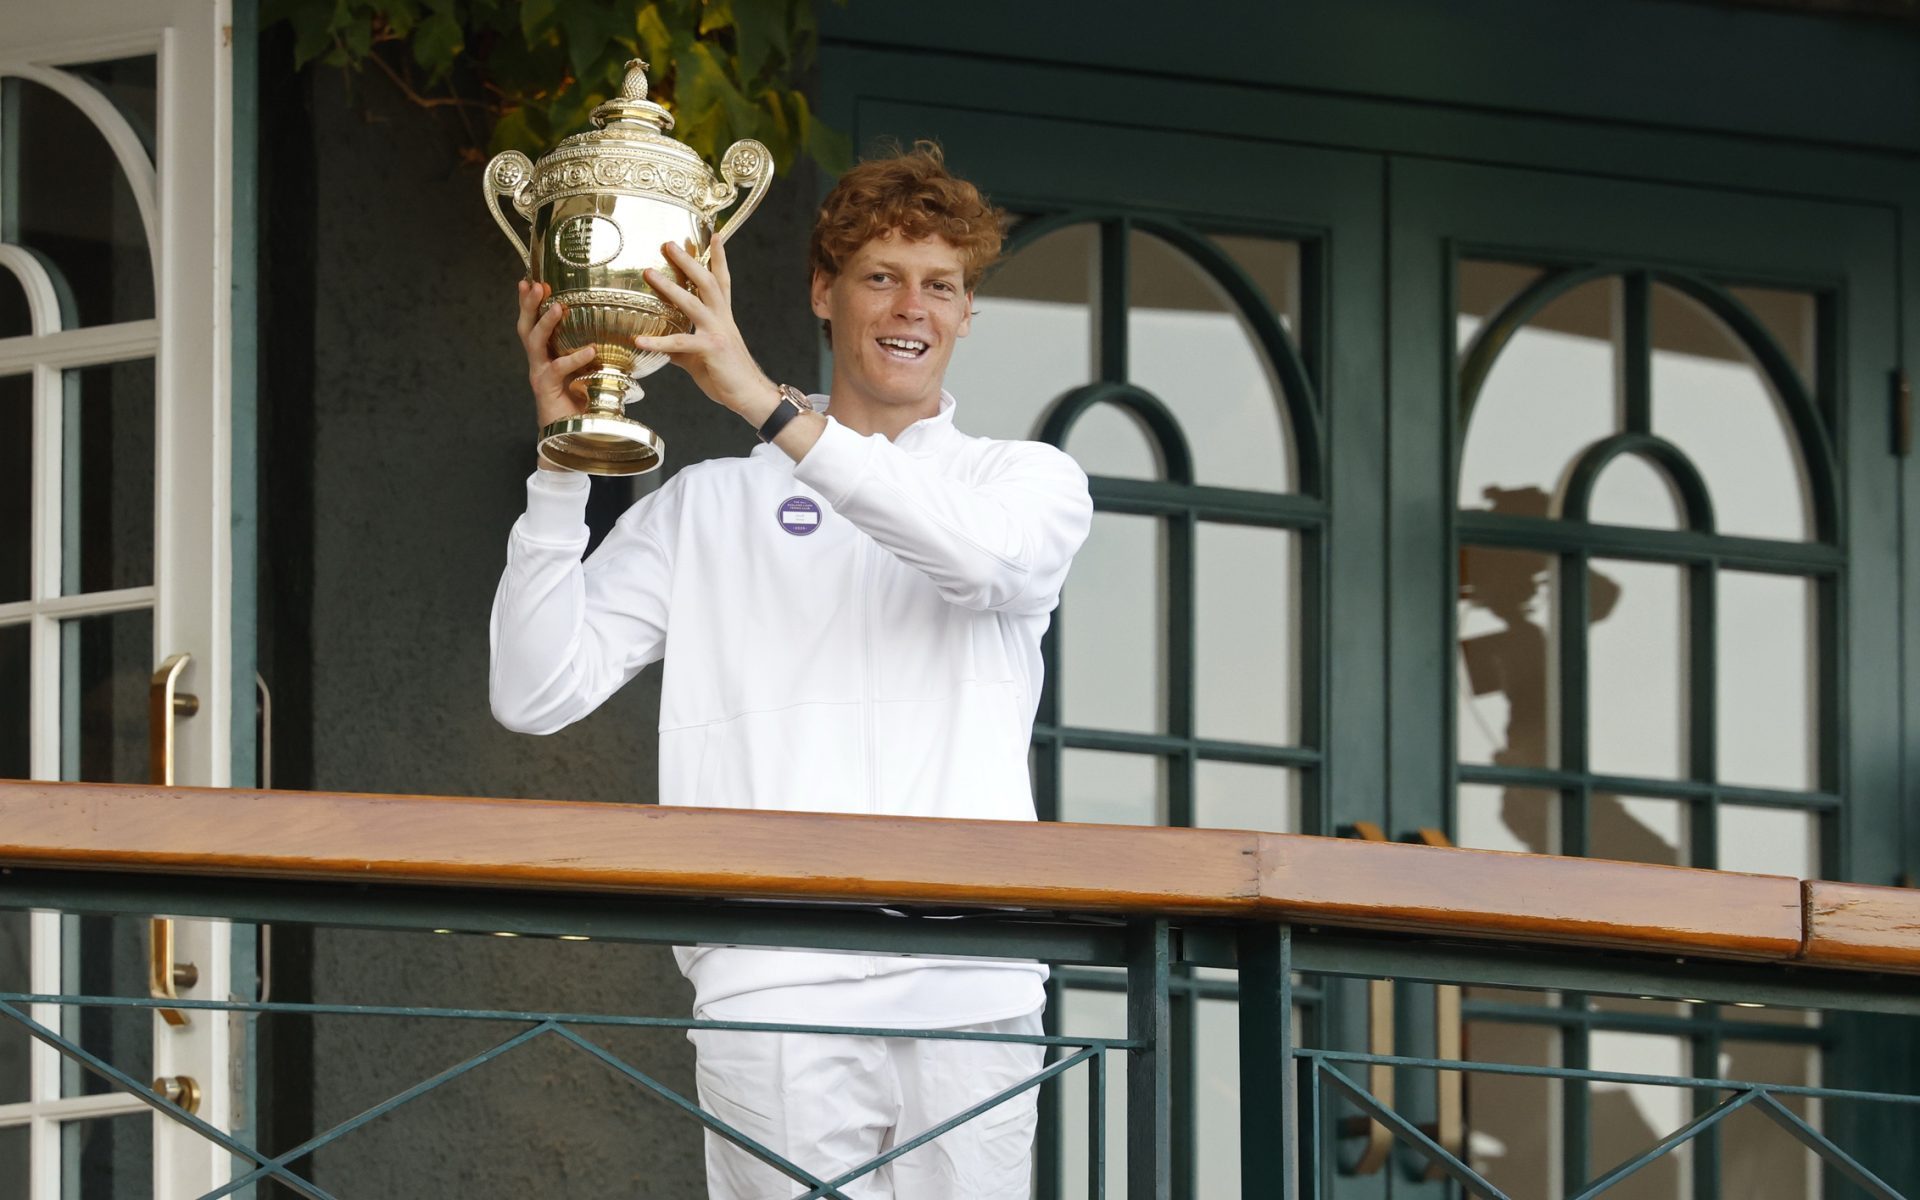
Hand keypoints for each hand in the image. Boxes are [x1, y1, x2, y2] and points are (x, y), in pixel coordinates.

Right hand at [517, 279, 596, 433]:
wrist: (575, 437)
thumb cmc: (584, 405)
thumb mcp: (592, 373)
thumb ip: (601, 356)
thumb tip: (628, 335)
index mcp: (547, 355)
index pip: (534, 323)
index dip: (531, 303)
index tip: (533, 280)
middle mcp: (539, 361)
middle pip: (526, 326)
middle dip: (529, 304)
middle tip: (536, 284)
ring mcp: (539, 374)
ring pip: (535, 342)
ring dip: (546, 323)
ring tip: (557, 306)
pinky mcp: (547, 390)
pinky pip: (558, 369)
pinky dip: (574, 358)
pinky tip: (590, 350)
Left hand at [634, 238, 775, 418]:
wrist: (750, 396)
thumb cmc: (728, 376)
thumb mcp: (701, 356)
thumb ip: (681, 346)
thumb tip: (660, 344)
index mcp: (722, 317)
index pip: (721, 280)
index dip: (718, 257)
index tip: (714, 234)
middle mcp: (722, 318)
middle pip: (706, 281)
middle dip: (689, 260)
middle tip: (668, 243)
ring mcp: (717, 332)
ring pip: (692, 302)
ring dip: (669, 286)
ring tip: (649, 273)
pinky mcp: (711, 349)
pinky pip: (680, 343)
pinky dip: (658, 342)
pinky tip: (639, 339)